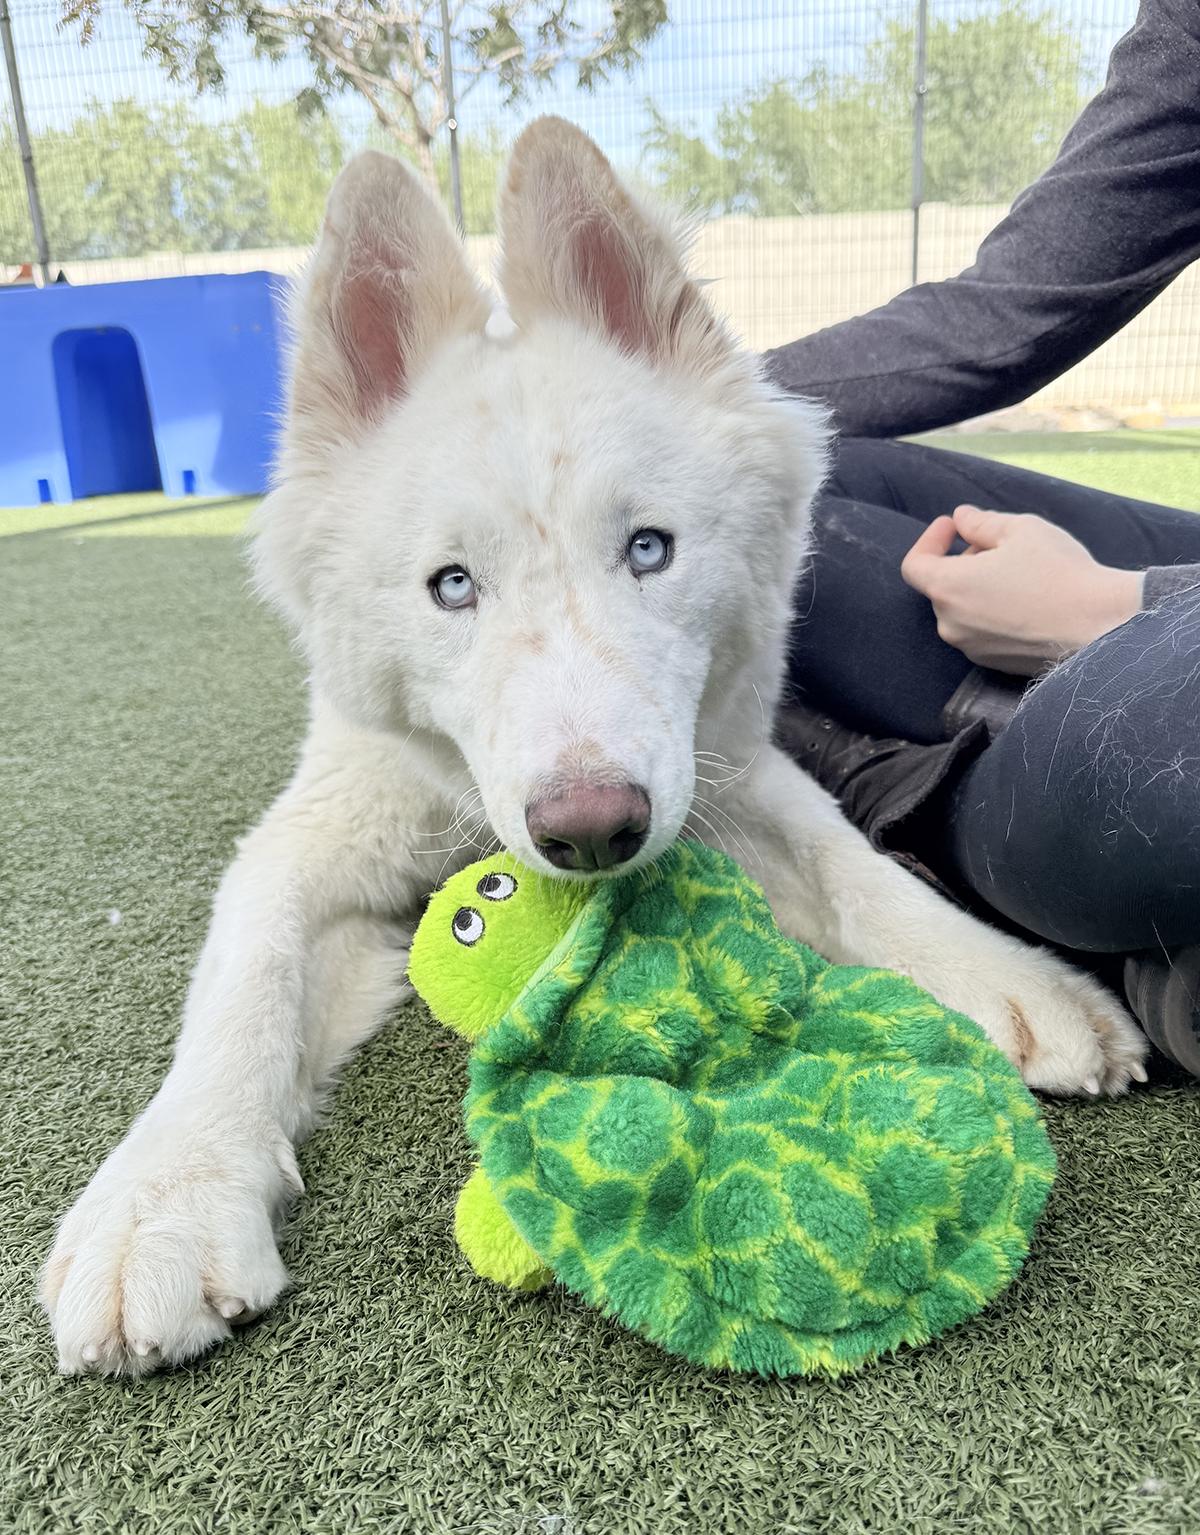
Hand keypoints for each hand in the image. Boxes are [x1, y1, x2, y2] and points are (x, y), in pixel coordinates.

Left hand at [901, 505, 1143, 675]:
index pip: (914, 565)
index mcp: (948, 589)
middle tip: (1000, 545)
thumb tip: (962, 518)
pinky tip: (1028, 600)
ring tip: (1018, 572)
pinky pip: (982, 630)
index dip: (930, 540)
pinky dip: (993, 611)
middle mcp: (951, 625)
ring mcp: (971, 648)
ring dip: (978, 586)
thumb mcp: (1020, 530)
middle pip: (942, 586)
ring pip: (962, 609)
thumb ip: (981, 522)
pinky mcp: (994, 664)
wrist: (1101, 626)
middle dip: (963, 560)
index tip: (953, 526)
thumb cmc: (1058, 573)